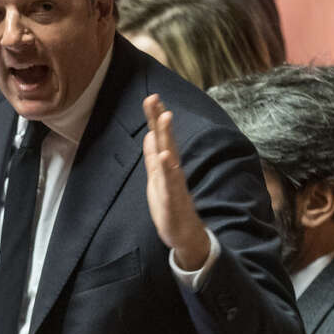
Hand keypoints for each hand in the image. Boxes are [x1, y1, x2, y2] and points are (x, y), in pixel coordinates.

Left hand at [142, 94, 208, 269]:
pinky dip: (168, 169)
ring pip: (170, 157)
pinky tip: (165, 156)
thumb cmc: (170, 207)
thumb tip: (149, 136)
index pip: (160, 138)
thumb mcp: (156, 180)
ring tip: (165, 116)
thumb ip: (153, 159)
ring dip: (167, 137)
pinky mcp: (174, 200)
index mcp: (166, 166)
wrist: (184, 236)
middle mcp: (172, 171)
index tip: (151, 97)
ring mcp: (174, 184)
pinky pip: (171, 183)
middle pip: (165, 141)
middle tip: (155, 97)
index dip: (155, 119)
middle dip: (160, 119)